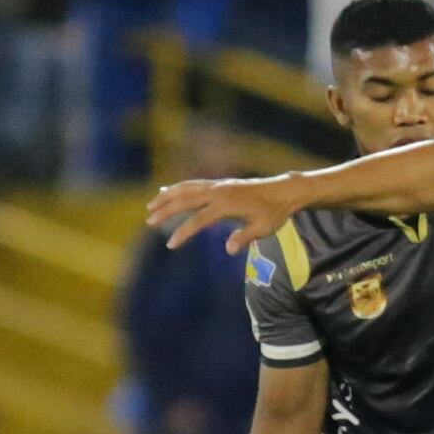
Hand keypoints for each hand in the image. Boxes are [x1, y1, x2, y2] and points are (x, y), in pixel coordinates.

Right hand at [148, 175, 299, 253]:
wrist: (284, 191)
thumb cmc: (275, 212)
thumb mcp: (264, 228)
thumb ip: (245, 237)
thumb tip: (229, 250)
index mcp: (227, 205)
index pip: (199, 220)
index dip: (183, 232)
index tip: (170, 244)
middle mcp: (219, 192)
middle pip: (186, 200)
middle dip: (166, 210)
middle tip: (149, 221)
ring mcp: (218, 185)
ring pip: (186, 188)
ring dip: (167, 196)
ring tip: (151, 205)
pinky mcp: (220, 184)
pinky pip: (194, 184)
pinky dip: (178, 188)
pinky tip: (167, 192)